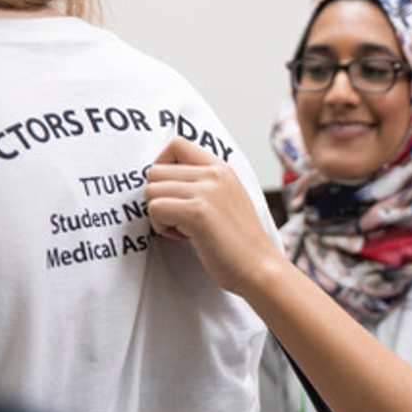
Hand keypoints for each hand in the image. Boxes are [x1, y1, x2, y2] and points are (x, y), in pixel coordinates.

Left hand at [145, 137, 280, 295]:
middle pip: (155, 171)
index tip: (171, 190)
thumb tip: (165, 177)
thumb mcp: (228, 198)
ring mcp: (206, 192)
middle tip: (179, 216)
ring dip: (159, 214)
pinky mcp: (197, 213)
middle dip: (158, 196)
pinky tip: (183, 236)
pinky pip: (155, 209)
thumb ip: (204, 183)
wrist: (260, 267)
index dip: (162, 166)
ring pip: (151, 190)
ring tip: (183, 228)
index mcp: (222, 168)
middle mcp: (214, 174)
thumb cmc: (241, 242)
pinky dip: (161, 227)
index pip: (176, 144)